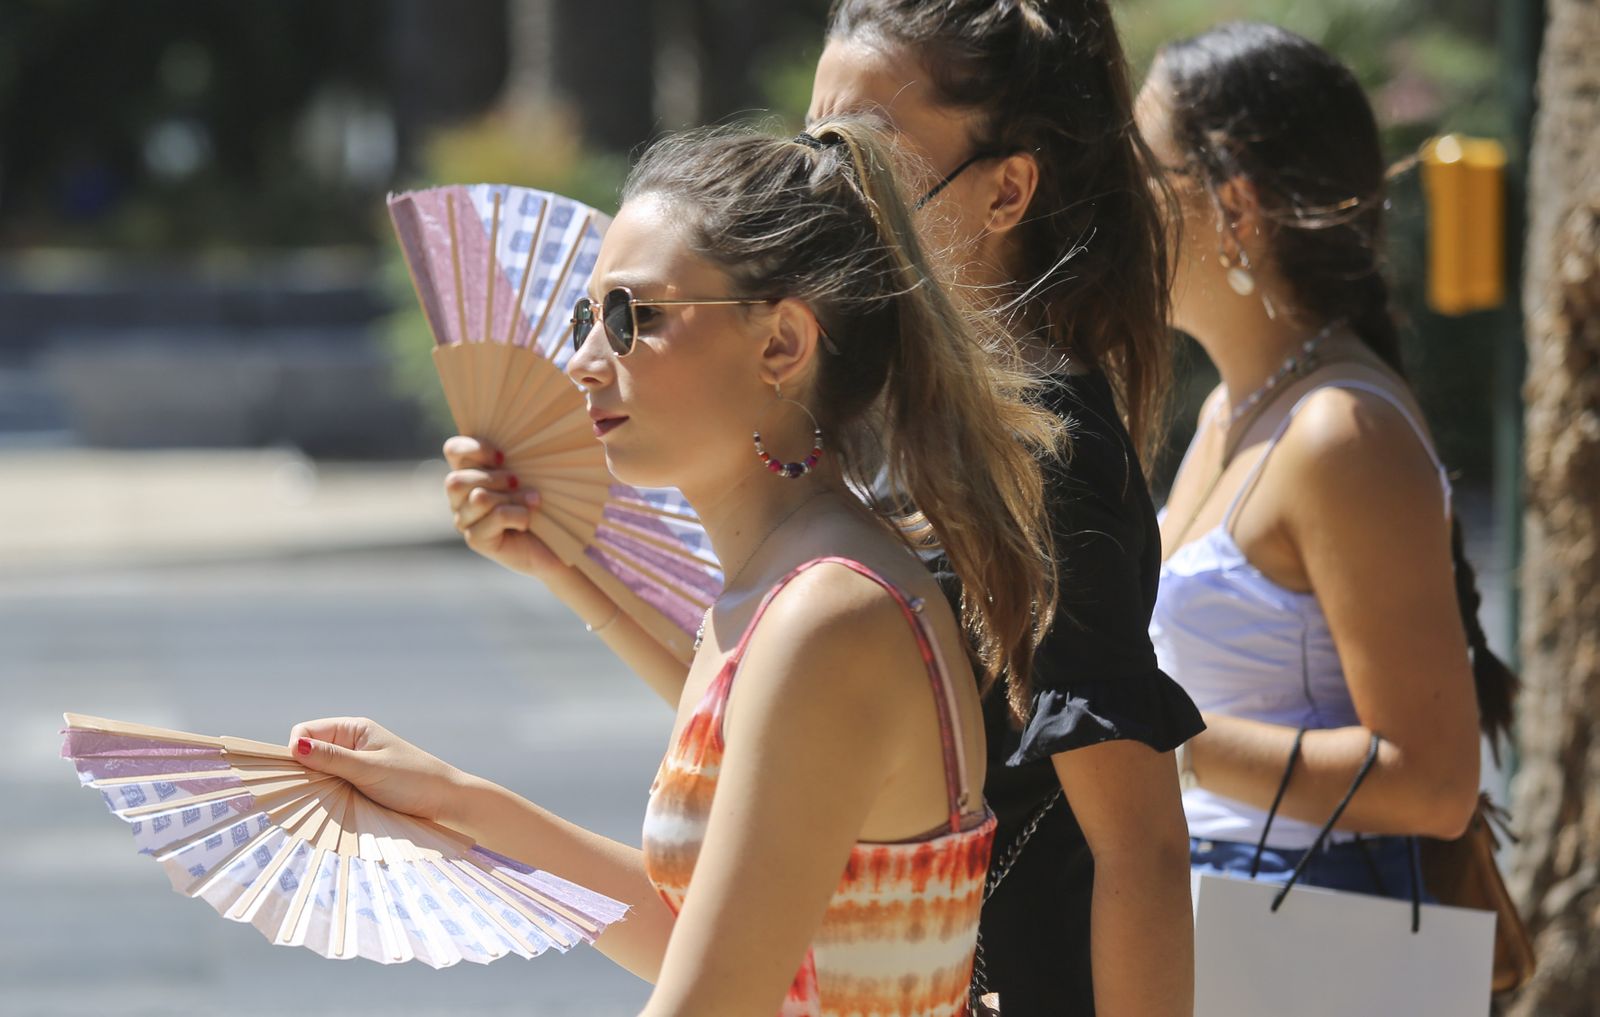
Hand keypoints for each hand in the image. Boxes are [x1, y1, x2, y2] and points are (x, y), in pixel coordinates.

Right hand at [288, 717, 464, 823]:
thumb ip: (332, 758)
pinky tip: (333, 808)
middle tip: (310, 792)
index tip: (299, 774)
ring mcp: (355, 765)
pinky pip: (332, 787)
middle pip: (309, 753)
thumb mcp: (369, 769)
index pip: (306, 731)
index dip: (296, 750)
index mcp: (353, 730)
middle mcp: (351, 744)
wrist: (447, 802)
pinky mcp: (360, 785)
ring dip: (317, 786)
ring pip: (319, 773)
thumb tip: (294, 746)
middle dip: (304, 771)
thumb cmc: (413, 780)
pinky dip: (328, 796)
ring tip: (324, 802)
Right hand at [443, 436, 564, 578]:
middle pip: (456, 479)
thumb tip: (557, 416)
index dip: (473, 448)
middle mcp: (460, 496)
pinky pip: (494, 517)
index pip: (453, 450)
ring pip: (478, 498)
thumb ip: (528, 451)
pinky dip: (517, 515)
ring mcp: (465, 519)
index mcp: (470, 471)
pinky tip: (527, 521)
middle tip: (518, 481)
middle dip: (494, 478)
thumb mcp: (535, 471)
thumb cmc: (546, 501)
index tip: (502, 456)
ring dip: (512, 497)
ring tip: (532, 501)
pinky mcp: (476, 540)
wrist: (556, 542)